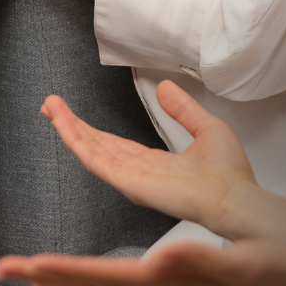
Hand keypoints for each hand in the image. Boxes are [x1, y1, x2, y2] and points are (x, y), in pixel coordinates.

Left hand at [0, 238, 285, 285]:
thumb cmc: (267, 274)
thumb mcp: (240, 262)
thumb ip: (201, 261)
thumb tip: (164, 258)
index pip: (103, 278)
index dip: (65, 271)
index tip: (31, 265)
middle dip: (43, 278)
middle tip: (2, 269)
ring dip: (57, 281)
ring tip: (23, 272)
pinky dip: (84, 283)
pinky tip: (73, 279)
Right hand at [43, 80, 256, 237]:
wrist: (235, 197)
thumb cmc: (229, 176)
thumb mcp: (206, 128)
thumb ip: (183, 109)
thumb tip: (165, 87)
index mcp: (155, 164)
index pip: (115, 144)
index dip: (93, 129)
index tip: (75, 113)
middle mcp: (138, 173)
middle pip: (96, 146)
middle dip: (72, 125)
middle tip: (50, 105)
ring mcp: (131, 179)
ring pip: (91, 150)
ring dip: (68, 128)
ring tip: (50, 107)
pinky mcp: (128, 182)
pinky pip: (95, 159)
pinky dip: (76, 140)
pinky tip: (62, 125)